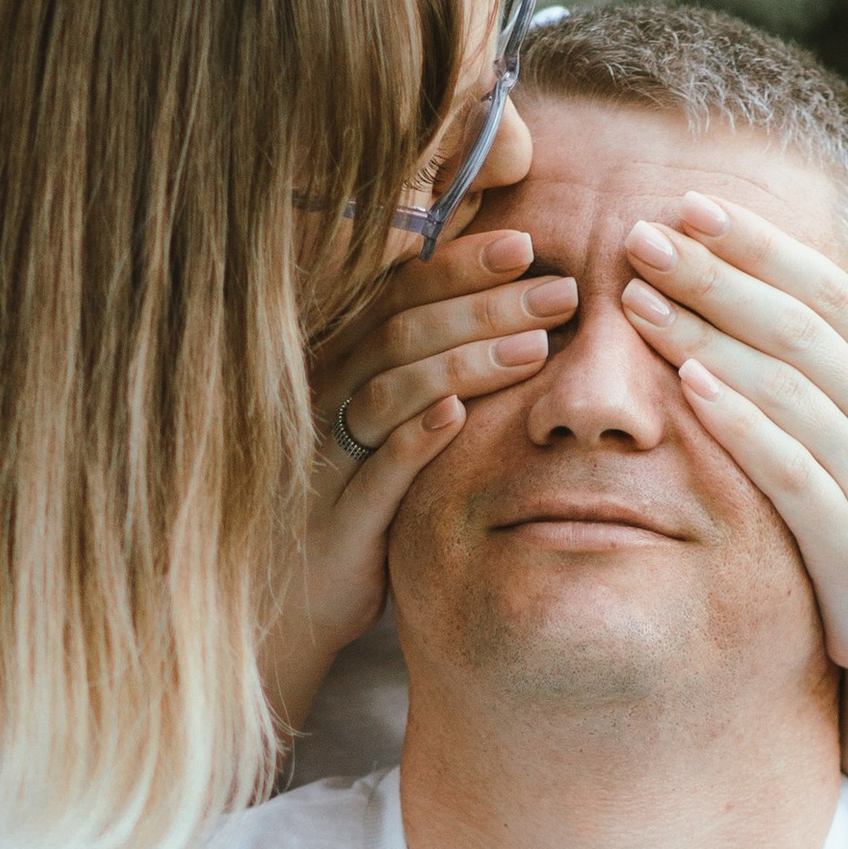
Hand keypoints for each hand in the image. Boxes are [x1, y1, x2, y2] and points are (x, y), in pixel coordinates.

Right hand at [264, 231, 577, 725]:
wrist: (288, 606)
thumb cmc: (351, 507)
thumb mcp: (381, 431)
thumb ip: (421, 370)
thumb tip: (494, 305)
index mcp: (338, 365)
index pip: (399, 293)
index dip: (459, 263)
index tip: (525, 242)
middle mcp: (324, 396)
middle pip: (403, 328)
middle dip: (484, 302)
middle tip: (559, 288)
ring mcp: (324, 457)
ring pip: (392, 388)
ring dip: (465, 360)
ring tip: (536, 345)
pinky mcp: (336, 521)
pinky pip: (375, 472)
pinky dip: (415, 439)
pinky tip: (459, 417)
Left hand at [619, 193, 847, 752]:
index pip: (830, 290)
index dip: (758, 244)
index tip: (690, 208)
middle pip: (797, 327)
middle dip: (714, 276)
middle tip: (641, 236)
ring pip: (785, 388)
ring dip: (706, 336)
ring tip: (638, 300)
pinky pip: (788, 467)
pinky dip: (740, 421)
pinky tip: (688, 383)